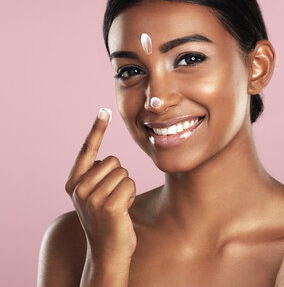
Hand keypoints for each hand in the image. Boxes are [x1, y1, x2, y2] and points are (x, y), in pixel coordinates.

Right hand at [65, 108, 136, 262]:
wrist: (108, 250)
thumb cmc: (107, 218)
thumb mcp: (95, 195)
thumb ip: (97, 176)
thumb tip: (111, 160)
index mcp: (73, 183)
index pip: (87, 150)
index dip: (97, 129)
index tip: (104, 110)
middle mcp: (79, 189)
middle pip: (114, 161)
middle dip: (120, 177)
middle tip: (113, 197)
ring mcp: (92, 199)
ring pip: (124, 173)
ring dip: (126, 187)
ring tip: (117, 205)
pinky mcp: (109, 207)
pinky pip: (130, 184)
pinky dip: (131, 195)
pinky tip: (123, 211)